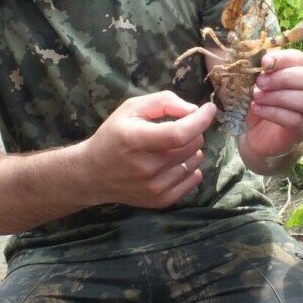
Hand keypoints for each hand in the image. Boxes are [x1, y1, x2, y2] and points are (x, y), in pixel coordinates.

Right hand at [83, 91, 217, 209]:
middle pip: (192, 145)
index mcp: (136, 141)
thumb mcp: (131, 108)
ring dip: (191, 149)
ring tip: (171, 146)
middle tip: (178, 127)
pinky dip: (190, 167)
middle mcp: (146, 168)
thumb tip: (193, 110)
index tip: (209, 108)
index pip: (178, 133)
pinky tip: (175, 162)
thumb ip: (163, 102)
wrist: (93, 174)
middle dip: (192, 131)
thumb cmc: (113, 136)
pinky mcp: (161, 200)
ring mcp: (155, 188)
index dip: (199, 120)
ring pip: (195, 161)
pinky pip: (194, 179)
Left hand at [241, 50, 302, 171]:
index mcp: (302, 71)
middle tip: (260, 83)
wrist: (254, 133)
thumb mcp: (251, 81)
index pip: (301, 59)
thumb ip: (253, 68)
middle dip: (283, 78)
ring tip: (256, 97)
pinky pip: (295, 120)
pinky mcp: (302, 130)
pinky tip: (257, 110)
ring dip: (277, 97)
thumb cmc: (257, 100)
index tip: (263, 62)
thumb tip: (252, 58)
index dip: (283, 59)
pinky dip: (273, 113)